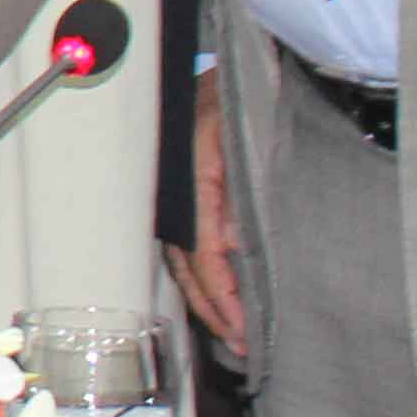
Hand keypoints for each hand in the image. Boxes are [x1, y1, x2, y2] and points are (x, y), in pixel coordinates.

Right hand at [173, 79, 249, 365]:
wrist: (205, 70)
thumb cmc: (222, 97)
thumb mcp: (230, 135)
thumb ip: (228, 189)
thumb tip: (227, 242)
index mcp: (187, 186)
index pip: (202, 256)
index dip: (223, 297)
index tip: (244, 331)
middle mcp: (174, 200)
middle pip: (187, 269)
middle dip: (214, 311)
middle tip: (242, 346)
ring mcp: (172, 200)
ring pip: (182, 263)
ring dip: (206, 299)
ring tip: (231, 330)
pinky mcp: (179, 199)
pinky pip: (184, 247)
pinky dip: (199, 276)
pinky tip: (215, 291)